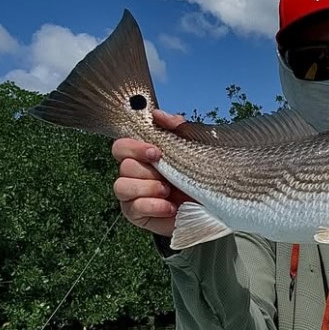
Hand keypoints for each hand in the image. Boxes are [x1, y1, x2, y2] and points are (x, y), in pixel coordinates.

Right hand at [112, 109, 190, 237]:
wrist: (208, 207)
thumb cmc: (196, 177)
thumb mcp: (193, 149)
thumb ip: (177, 129)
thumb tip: (159, 115)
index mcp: (142, 157)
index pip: (121, 146)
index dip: (134, 147)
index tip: (156, 152)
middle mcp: (133, 174)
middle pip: (123, 166)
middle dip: (147, 171)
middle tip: (167, 177)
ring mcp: (132, 195)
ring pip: (121, 186)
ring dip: (148, 188)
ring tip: (168, 191)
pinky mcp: (136, 214)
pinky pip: (134, 208)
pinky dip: (154, 206)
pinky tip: (170, 208)